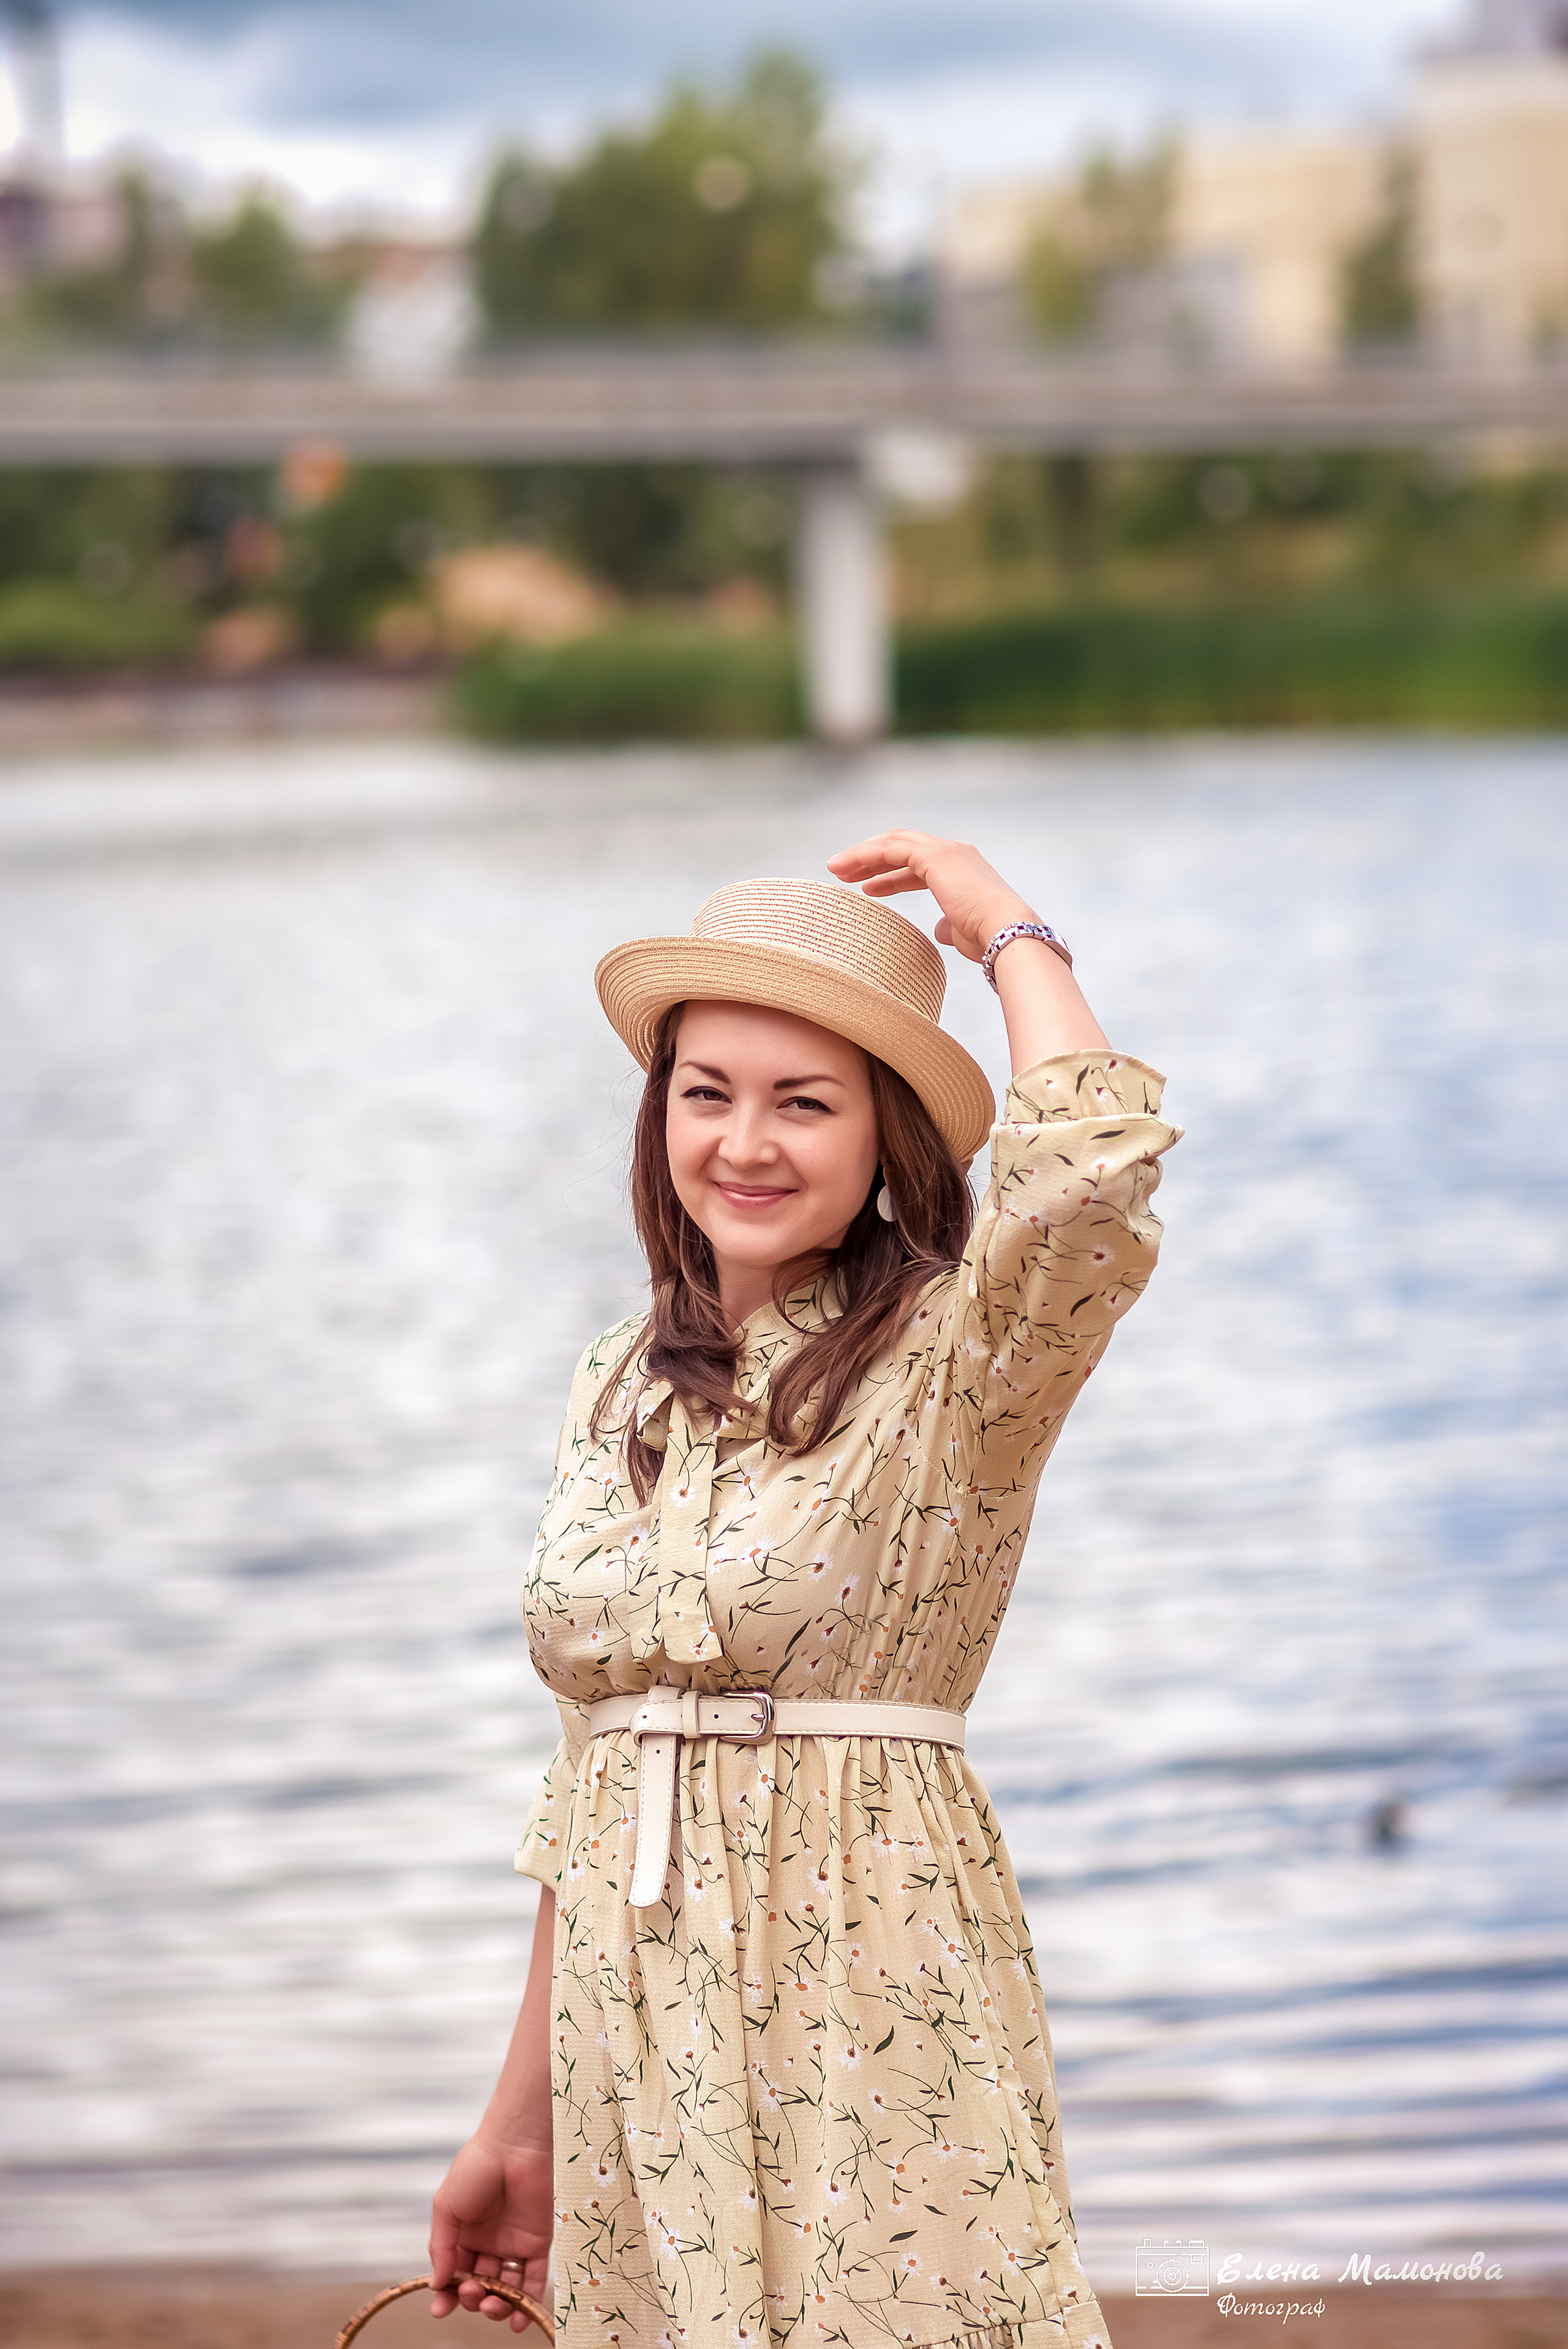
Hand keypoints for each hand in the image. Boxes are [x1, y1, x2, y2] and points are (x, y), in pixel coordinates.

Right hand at [430, 2131, 552, 2329]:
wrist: (514, 2145)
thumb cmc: (475, 2168)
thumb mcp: (446, 2207)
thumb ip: (442, 2247)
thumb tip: (437, 2284)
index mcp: (464, 2235)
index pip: (454, 2275)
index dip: (447, 2295)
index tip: (440, 2310)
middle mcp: (488, 2243)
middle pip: (479, 2285)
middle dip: (473, 2298)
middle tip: (472, 2290)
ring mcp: (513, 2244)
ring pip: (505, 2289)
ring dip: (497, 2306)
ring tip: (493, 2304)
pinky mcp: (538, 2243)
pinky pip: (534, 2279)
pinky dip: (527, 2302)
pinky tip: (518, 2320)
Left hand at [826, 832, 1035, 964]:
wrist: (1005, 931)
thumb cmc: (987, 937)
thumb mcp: (962, 931)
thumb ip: (948, 925)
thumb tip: (937, 929)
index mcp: (962, 868)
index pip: (917, 864)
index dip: (890, 874)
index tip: (867, 886)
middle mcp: (954, 852)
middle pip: (902, 845)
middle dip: (871, 857)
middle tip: (843, 872)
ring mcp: (945, 851)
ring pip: (893, 843)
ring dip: (862, 855)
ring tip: (836, 869)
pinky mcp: (934, 855)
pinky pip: (891, 849)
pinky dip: (866, 855)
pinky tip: (847, 870)